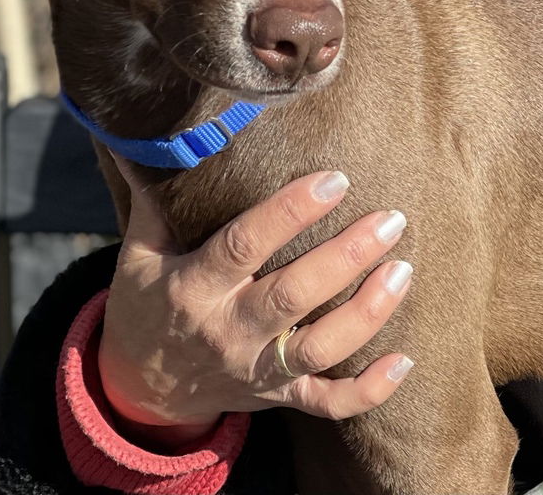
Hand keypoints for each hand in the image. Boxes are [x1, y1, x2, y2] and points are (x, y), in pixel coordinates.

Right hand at [98, 162, 412, 448]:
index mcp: (192, 287)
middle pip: (292, 295)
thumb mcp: (138, 252)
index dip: (289, 213)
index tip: (333, 181)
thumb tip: (159, 137)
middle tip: (390, 220)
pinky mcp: (277, 396)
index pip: (244, 245)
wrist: (141, 388)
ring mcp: (256, 369)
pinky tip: (404, 361)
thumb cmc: (145, 303)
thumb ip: (155, 200)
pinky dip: (368, 390)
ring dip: (367, 313)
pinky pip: (328, 404)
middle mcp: (227, 331)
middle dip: (345, 257)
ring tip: (403, 269)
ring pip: (319, 348)